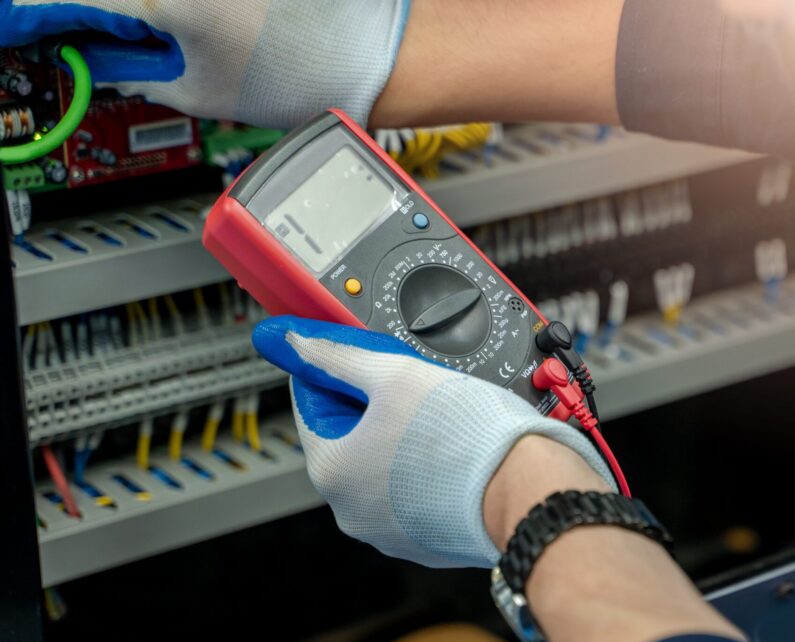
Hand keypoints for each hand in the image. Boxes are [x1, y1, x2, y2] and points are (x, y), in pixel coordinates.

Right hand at [2, 0, 411, 127]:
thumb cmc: (305, 73)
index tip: (23, 33)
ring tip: (159, 35)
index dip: (33, 19)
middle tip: (91, 43)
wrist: (370, 52)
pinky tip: (189, 22)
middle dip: (87, 12)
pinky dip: (171, 6)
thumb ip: (131, 67)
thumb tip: (96, 57)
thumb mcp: (197, 89)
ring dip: (132, 10)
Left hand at [253, 316, 613, 568]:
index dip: (340, 371)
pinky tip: (457, 453)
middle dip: (379, 408)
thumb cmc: (467, 439)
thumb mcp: (395, 374)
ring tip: (445, 422)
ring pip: (388, 468)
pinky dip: (432, 472)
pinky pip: (419, 494)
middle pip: (353, 438)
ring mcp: (392, 532)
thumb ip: (339, 356)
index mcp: (332, 472)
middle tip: (418, 388)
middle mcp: (353, 512)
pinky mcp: (429, 541)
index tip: (362, 358)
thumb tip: (298, 341)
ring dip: (407, 440)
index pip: (314, 403)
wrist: (528, 490)